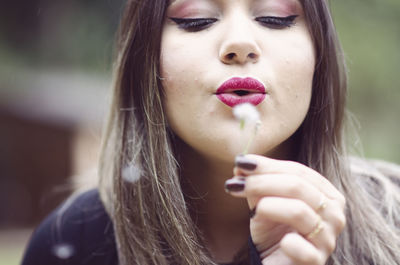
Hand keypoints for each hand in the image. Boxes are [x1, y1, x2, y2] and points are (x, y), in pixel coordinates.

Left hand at [226, 154, 345, 264]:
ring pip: (297, 210)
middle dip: (262, 182)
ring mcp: (327, 239)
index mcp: (327, 194)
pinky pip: (302, 248)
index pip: (298, 171)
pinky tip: (281, 242)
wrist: (275, 263)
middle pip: (298, 186)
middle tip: (235, 183)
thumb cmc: (273, 230)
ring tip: (252, 211)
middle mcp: (334, 214)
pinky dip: (290, 242)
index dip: (268, 165)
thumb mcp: (264, 202)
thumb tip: (241, 164)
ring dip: (267, 205)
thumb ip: (257, 182)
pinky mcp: (316, 261)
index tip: (240, 162)